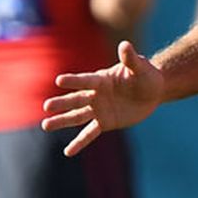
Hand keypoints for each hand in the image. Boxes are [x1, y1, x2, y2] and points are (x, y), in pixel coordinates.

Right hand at [42, 40, 164, 155]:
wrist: (151, 92)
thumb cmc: (145, 75)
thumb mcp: (140, 67)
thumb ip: (130, 59)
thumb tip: (125, 45)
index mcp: (102, 79)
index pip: (86, 80)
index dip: (74, 81)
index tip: (59, 80)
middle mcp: (95, 94)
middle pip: (76, 100)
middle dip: (62, 103)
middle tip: (47, 106)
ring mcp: (98, 109)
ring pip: (77, 117)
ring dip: (62, 121)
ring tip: (45, 125)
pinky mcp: (104, 122)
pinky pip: (89, 133)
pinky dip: (79, 142)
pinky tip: (68, 152)